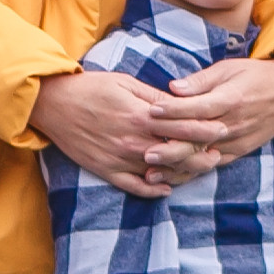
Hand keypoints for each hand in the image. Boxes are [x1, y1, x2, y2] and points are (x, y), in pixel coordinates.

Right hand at [32, 69, 209, 195]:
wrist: (53, 103)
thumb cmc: (90, 88)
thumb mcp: (125, 83)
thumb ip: (154, 97)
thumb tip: (180, 103)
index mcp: (140, 116)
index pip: (182, 127)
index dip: (205, 129)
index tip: (221, 129)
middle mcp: (133, 141)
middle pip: (176, 153)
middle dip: (200, 155)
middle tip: (216, 155)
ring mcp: (120, 159)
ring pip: (160, 173)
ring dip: (181, 173)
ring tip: (198, 171)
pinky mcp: (106, 170)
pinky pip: (134, 187)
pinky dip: (153, 191)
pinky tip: (166, 189)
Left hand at [150, 51, 273, 166]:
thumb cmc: (254, 76)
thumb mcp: (228, 69)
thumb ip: (200, 81)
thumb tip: (173, 88)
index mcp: (231, 99)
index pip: (199, 108)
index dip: (174, 110)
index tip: (151, 111)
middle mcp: (234, 124)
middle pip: (199, 138)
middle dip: (170, 146)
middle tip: (144, 151)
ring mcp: (237, 141)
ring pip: (204, 157)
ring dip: (176, 165)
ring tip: (150, 171)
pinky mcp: (240, 152)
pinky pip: (213, 165)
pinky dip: (191, 172)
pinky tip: (171, 177)